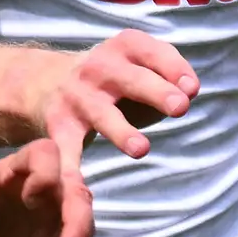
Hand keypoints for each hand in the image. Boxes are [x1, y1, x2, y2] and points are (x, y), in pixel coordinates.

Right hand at [2, 28, 197, 164]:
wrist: (46, 81)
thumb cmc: (112, 77)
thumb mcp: (137, 63)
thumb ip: (167, 75)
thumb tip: (189, 92)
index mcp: (124, 49)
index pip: (152, 53)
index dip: (173, 67)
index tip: (191, 89)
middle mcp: (98, 68)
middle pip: (131, 80)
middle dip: (155, 92)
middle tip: (180, 108)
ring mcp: (77, 97)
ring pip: (102, 114)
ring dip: (121, 131)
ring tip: (141, 149)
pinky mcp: (60, 127)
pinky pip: (67, 149)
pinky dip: (70, 169)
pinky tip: (78, 187)